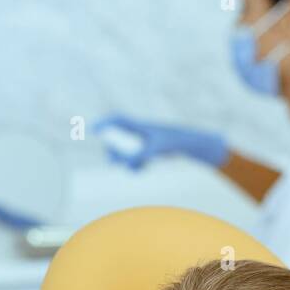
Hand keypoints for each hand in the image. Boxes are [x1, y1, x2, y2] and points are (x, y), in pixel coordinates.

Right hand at [93, 114, 227, 169]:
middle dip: (114, 150)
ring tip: (134, 169)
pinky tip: (142, 170)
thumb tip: (125, 164)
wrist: (194, 146)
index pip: (119, 120)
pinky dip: (136, 165)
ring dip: (126, 161)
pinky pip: (136, 158)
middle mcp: (142, 132)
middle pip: (119, 139)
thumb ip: (140, 155)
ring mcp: (146, 142)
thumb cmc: (176, 142)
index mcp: (141, 126)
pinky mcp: (152, 151)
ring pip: (127, 151)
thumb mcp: (156, 149)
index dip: (105, 123)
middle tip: (113, 161)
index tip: (94, 129)